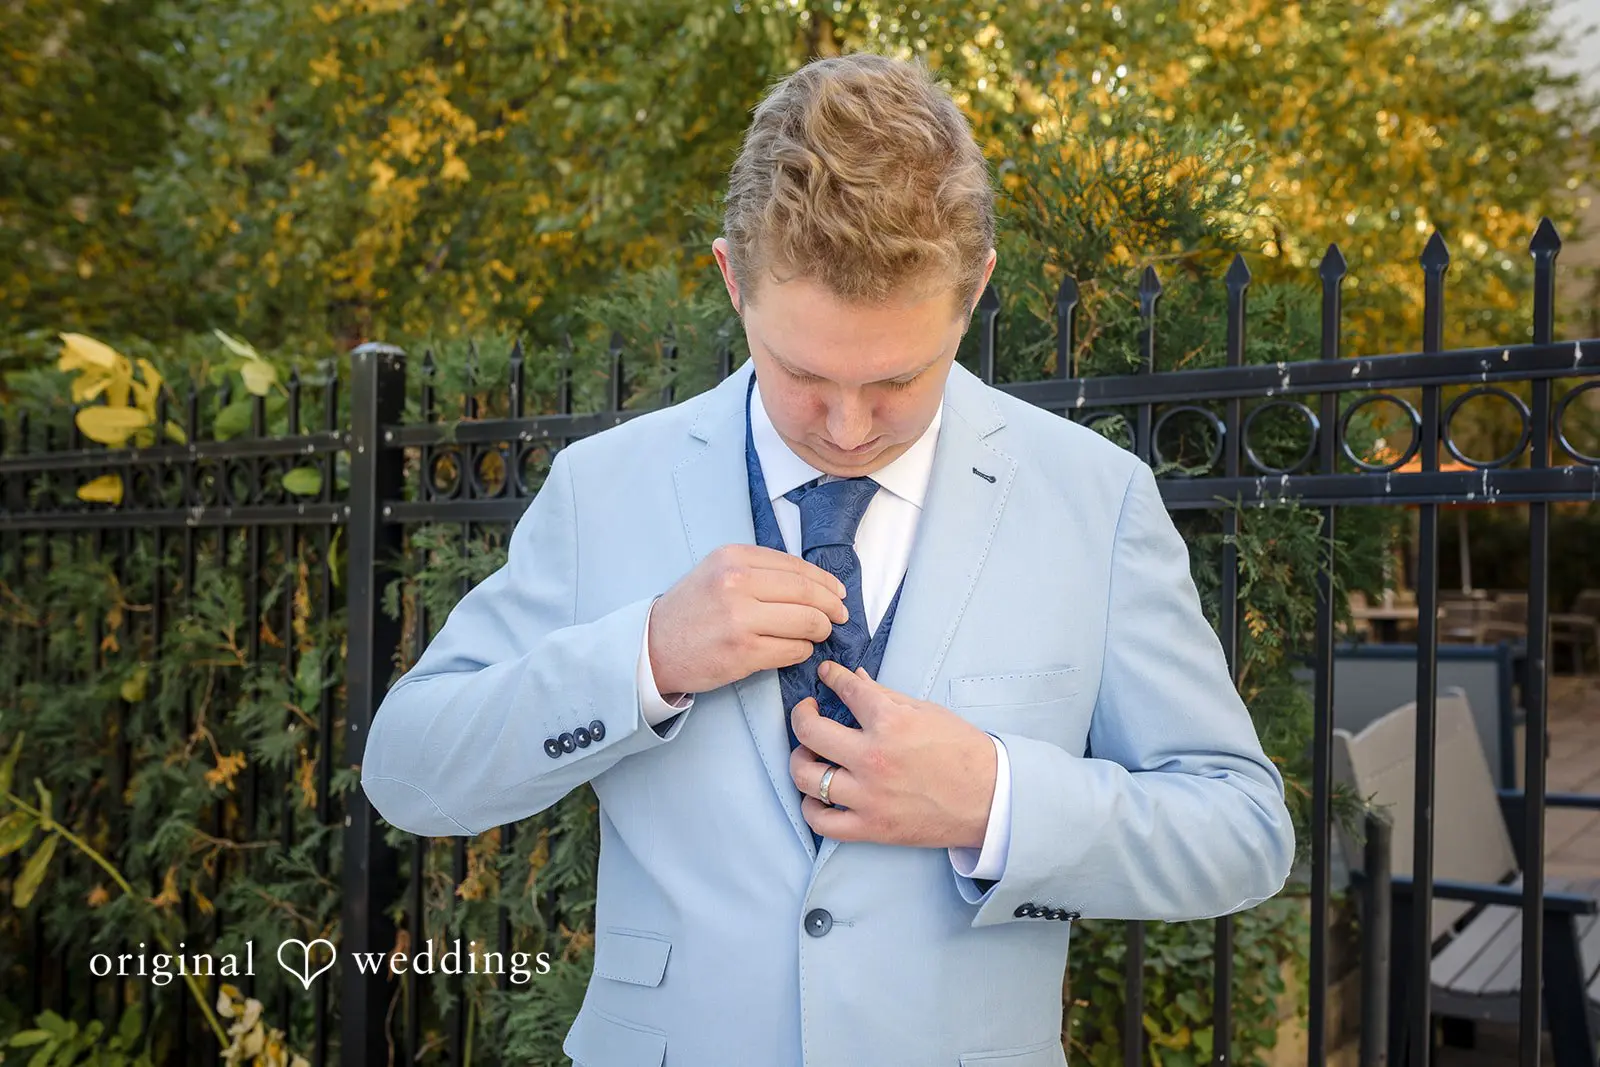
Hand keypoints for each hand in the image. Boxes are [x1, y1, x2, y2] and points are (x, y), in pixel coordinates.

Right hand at [648, 545, 848, 694]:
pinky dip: (803, 650)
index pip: (796, 566)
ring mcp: (740, 619)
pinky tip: (798, 649)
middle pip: (807, 592)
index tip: (838, 592)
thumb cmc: (691, 610)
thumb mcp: (717, 572)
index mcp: (733, 558)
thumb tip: (813, 583)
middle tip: (840, 615)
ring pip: (807, 621)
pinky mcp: (744, 652)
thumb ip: (759, 570)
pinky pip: (793, 649)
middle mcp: (737, 583)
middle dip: (832, 606)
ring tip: (819, 633)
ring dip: (820, 629)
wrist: (653, 646)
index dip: (825, 581)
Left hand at [788, 660, 997, 849]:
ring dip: (800, 760)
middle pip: (810, 732)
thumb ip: (885, 695)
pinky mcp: (871, 828)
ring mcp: (868, 796)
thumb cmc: (964, 752)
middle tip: (807, 713)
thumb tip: (856, 678)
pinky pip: (821, 821)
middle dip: (801, 715)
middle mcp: (873, 758)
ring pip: (807, 777)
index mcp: (891, 723)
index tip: (827, 675)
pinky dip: (811, 807)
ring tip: (809, 754)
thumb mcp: (927, 712)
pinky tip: (817, 794)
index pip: (846, 690)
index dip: (832, 677)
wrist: (990, 798)